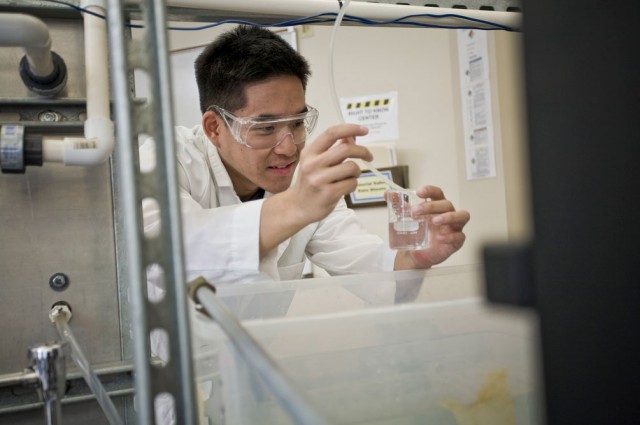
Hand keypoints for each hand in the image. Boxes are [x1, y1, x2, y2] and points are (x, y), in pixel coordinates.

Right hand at [260, 124, 370, 254]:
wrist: (298, 206)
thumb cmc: (310, 182)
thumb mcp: (315, 161)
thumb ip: (332, 149)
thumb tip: (352, 136)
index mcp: (310, 152)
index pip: (332, 133)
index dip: (351, 129)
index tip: (364, 130)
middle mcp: (312, 164)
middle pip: (345, 149)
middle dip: (362, 151)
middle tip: (368, 156)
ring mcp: (319, 180)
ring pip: (351, 167)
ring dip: (357, 171)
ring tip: (351, 176)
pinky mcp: (328, 194)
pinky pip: (351, 183)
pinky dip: (353, 184)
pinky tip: (345, 187)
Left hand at [395, 185, 469, 269]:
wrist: (417, 253)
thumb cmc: (418, 233)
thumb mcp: (408, 219)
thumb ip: (399, 206)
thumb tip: (387, 194)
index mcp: (437, 206)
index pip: (438, 193)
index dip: (430, 190)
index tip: (419, 192)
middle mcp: (448, 214)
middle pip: (447, 204)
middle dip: (432, 206)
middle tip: (415, 212)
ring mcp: (454, 227)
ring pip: (462, 216)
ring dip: (448, 217)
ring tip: (434, 221)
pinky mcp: (456, 241)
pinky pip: (460, 237)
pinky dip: (451, 236)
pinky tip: (440, 238)